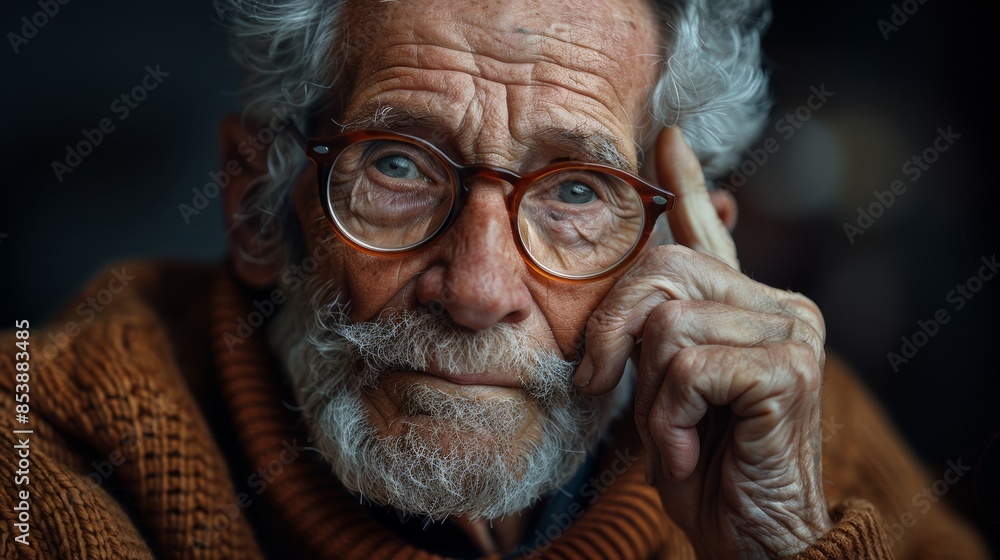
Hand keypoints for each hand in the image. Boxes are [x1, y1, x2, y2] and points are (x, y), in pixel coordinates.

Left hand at [574, 127, 832, 557]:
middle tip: (603, 386)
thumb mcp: (660, 390)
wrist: (749, 540)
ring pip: (665, 323)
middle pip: (658, 269)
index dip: (682, 183)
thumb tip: (636, 284)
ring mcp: (790, 331)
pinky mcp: (788, 369)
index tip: (664, 138)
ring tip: (673, 433)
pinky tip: (689, 448)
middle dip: (610, 330)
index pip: (706, 232)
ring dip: (648, 394)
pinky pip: (686, 367)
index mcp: (743, 306)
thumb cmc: (702, 467)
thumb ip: (654, 335)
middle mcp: (777, 304)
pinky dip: (669, 418)